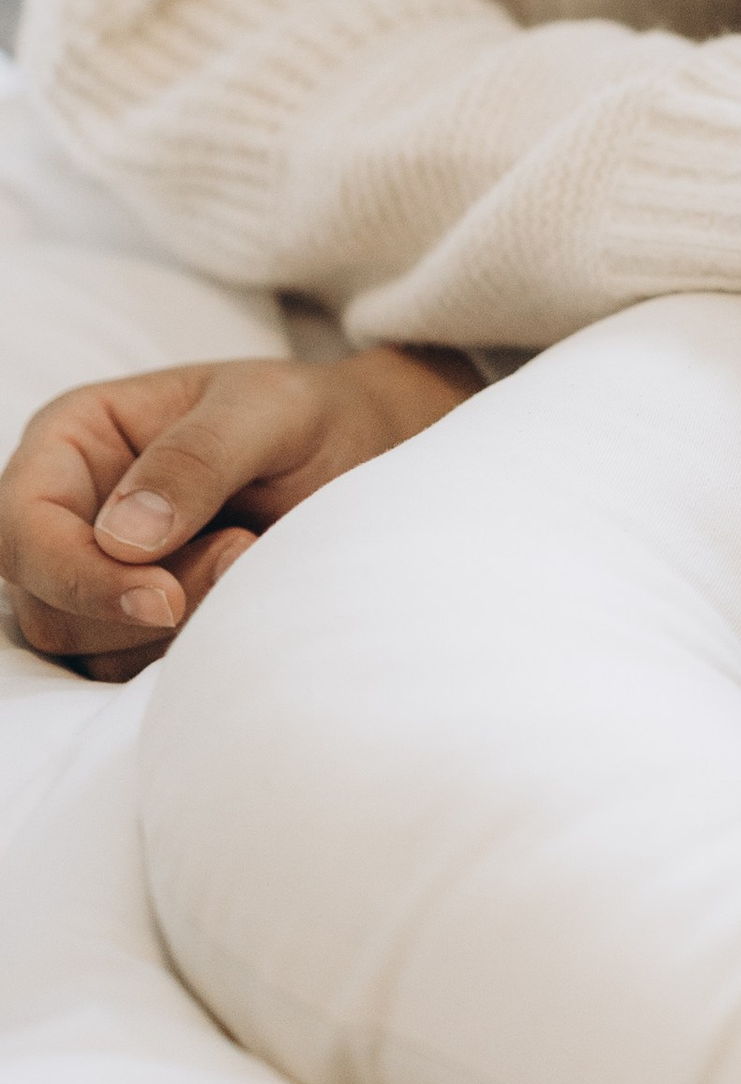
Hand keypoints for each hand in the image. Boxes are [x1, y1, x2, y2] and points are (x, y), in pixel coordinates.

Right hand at [0, 345, 477, 678]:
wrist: (363, 458)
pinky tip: (243, 602)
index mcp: (74, 439)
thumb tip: (122, 536)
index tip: (162, 601)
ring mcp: (94, 577)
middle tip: (242, 555)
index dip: (73, 573)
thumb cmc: (306, 417)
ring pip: (88, 648)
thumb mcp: (266, 411)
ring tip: (252, 557)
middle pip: (46, 601)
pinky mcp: (132, 628)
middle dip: (139, 605)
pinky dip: (187, 655)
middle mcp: (68, 512)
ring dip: (173, 631)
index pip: (21, 524)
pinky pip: (131, 672)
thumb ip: (198, 459)